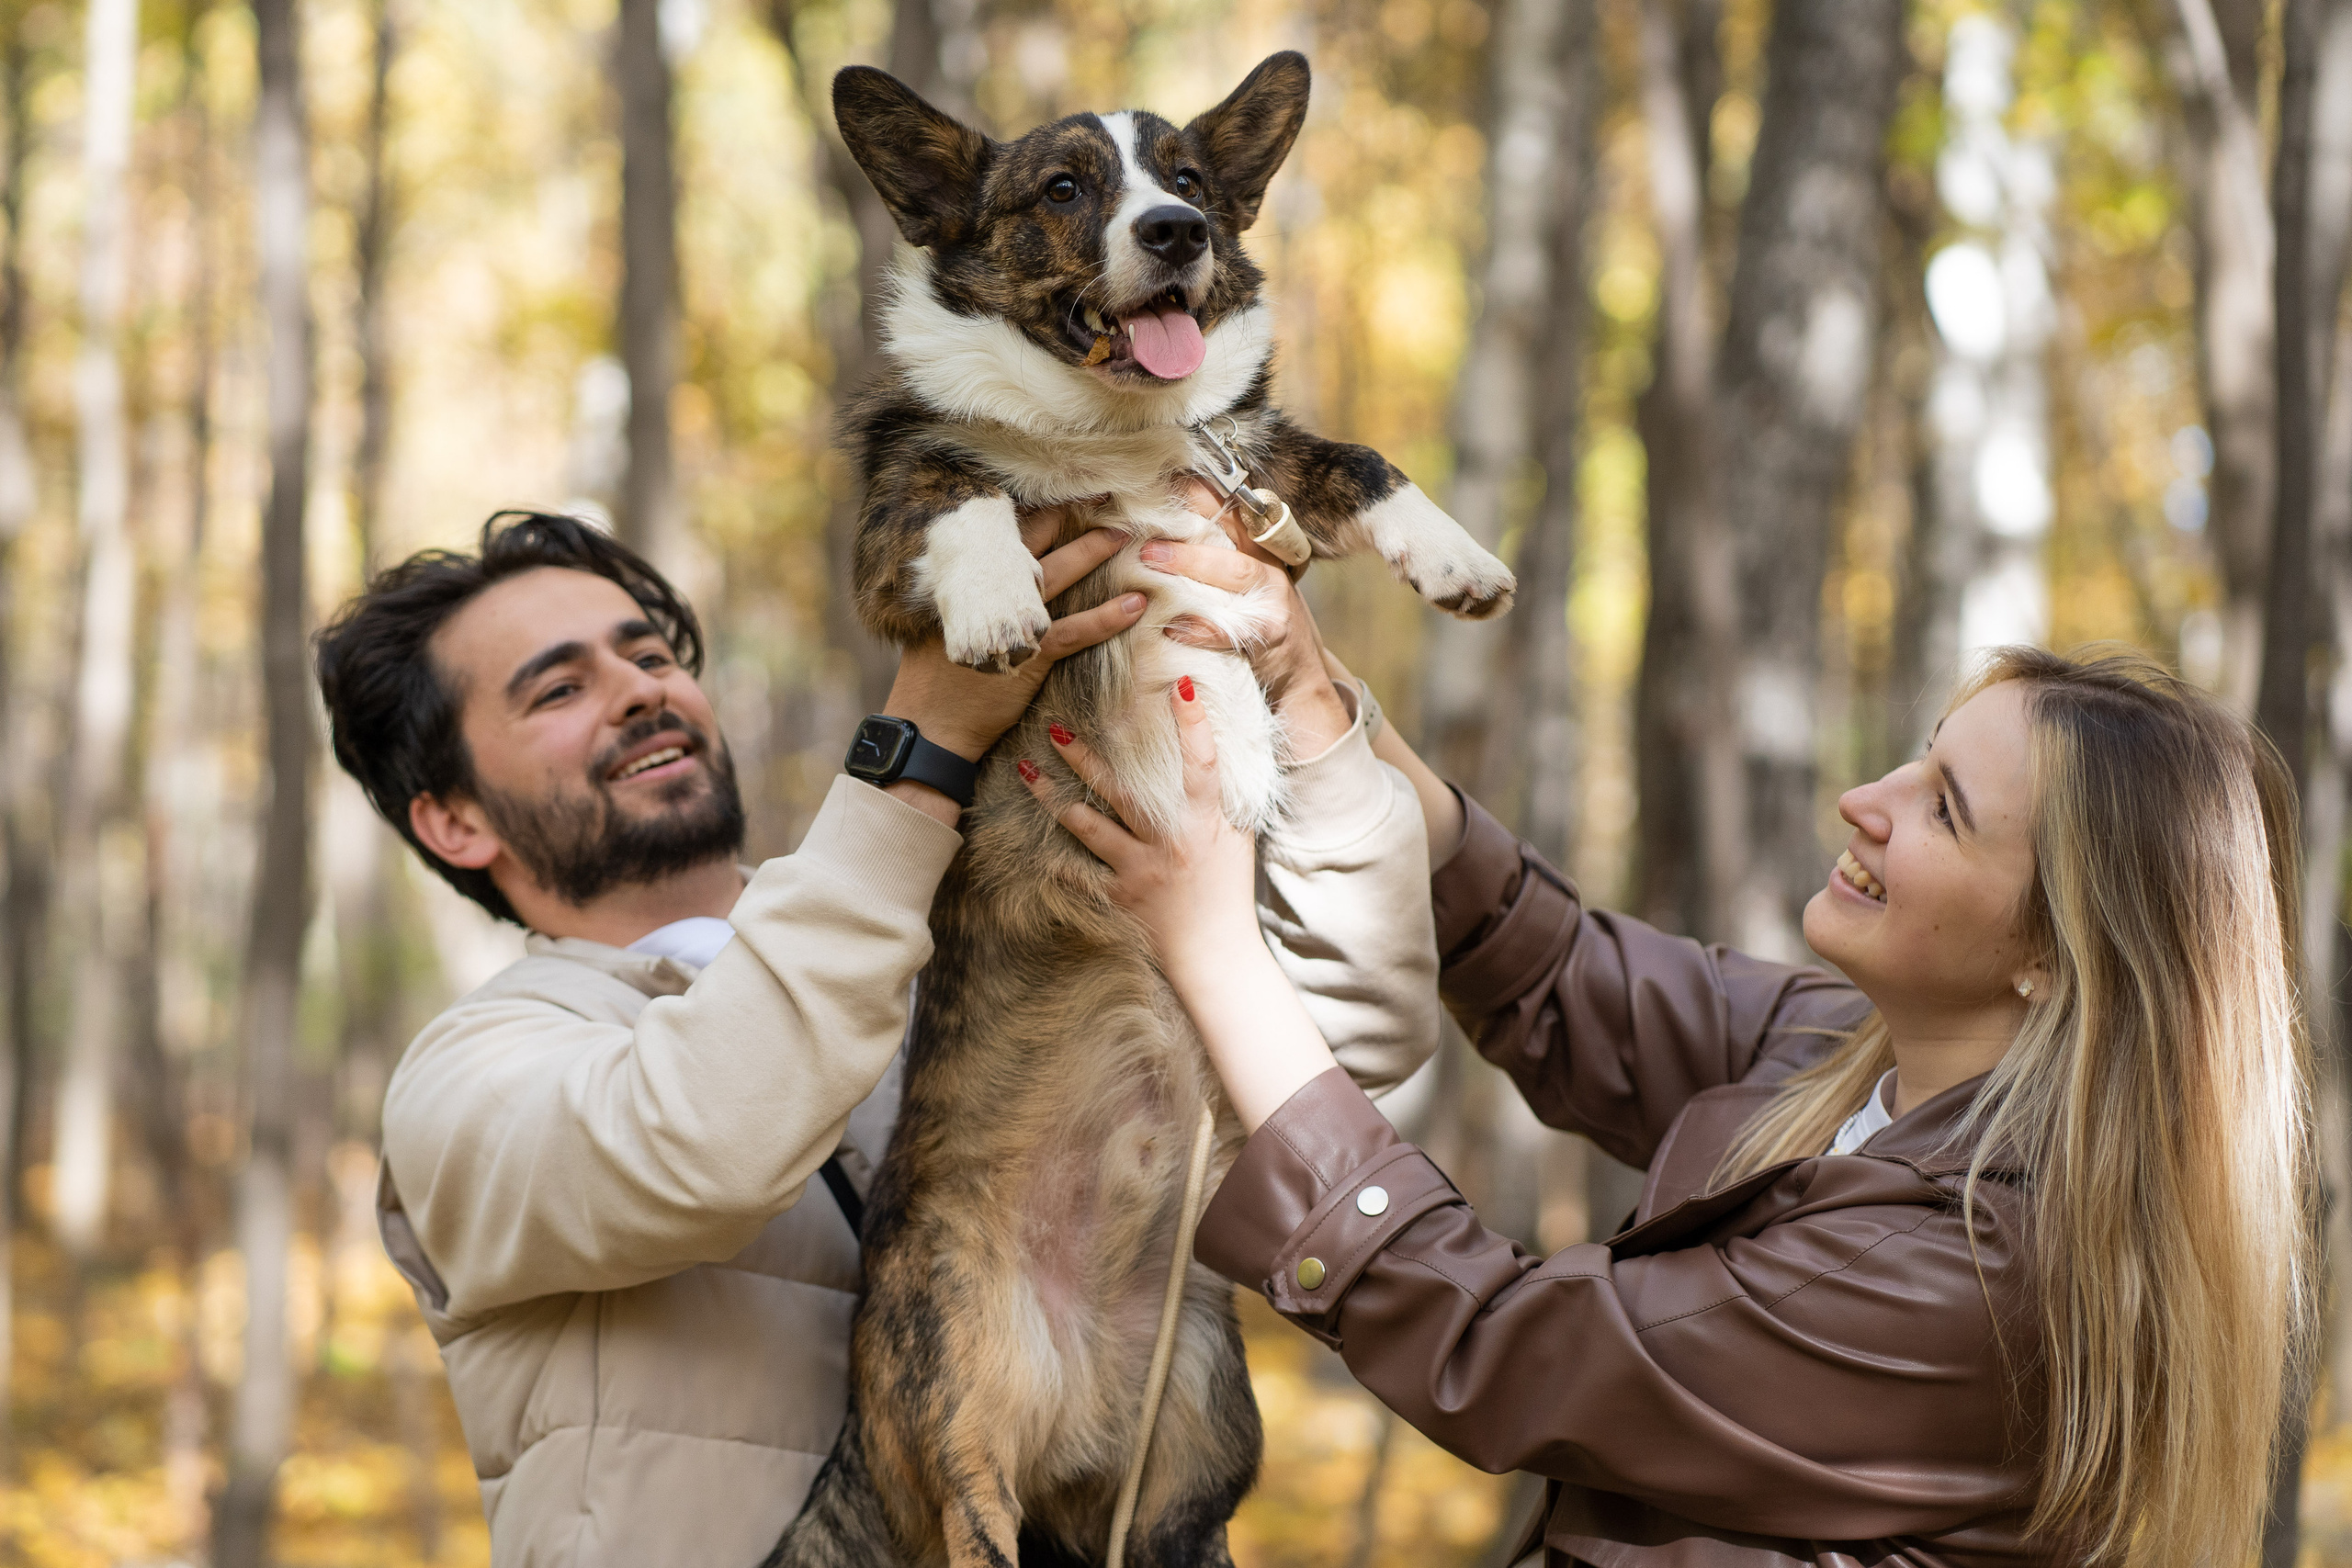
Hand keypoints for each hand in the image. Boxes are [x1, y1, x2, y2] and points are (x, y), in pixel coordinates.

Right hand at [882, 508, 1139, 764]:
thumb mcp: (941, 621)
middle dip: (1070, 514)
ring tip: (1126, 534)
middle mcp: (991, 591)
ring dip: (1095, 551)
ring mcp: (1012, 620)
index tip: (1060, 487)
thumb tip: (990, 571)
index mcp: (967, 578)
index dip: (1036, 509)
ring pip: (1061, 574)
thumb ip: (968, 595)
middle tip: (1103, 495)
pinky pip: (1077, 630)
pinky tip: (1135, 604)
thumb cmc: (933, 676)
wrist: (930, 724)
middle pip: (1036, 540)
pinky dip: (1108, 617)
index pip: (1005, 532)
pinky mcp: (1031, 654)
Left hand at [1019, 678, 1260, 975]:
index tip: (1181, 687)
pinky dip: (1053, 857)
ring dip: (1052, 797)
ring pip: (1085, 826)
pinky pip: (1078, 872)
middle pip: (1120, 791)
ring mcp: (1138, 869)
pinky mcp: (1118, 896)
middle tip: (1054, 726)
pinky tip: (1026, 838)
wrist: (1215, 955)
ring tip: (1024, 771)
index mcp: (1203, 823)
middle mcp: (1167, 842)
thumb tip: (1215, 752)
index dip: (1193, 725)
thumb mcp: (1237, 838)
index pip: (1201, 765)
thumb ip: (1221, 799)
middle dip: (1084, 757)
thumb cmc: (1228, 890)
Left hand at [1142, 478, 1353, 755]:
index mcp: (1261, 554)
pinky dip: (1198, 627)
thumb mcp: (1243, 592)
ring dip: (1189, 565)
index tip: (1161, 481)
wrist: (1301, 687)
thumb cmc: (1261, 635)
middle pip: (1231, 537)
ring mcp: (1276, 602)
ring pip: (1235, 572)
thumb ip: (1214, 562)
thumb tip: (1157, 533)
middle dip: (1186, 529)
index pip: (1232, 512)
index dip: (1198, 493)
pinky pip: (1230, 628)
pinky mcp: (1272, 636)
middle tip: (1142, 533)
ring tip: (1149, 563)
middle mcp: (1272, 571)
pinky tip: (1170, 627)